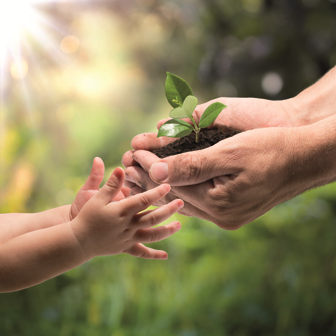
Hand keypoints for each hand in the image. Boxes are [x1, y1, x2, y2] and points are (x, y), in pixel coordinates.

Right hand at [70, 167, 183, 259]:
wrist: (77, 241)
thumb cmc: (86, 216)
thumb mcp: (96, 198)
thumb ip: (111, 184)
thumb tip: (121, 168)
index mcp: (122, 211)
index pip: (144, 200)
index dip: (157, 193)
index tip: (169, 186)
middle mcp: (128, 226)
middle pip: (153, 218)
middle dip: (169, 210)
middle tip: (181, 203)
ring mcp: (128, 238)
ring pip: (152, 235)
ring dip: (167, 230)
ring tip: (179, 225)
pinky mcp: (126, 248)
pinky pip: (142, 253)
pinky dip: (154, 254)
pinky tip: (165, 256)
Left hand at [123, 124, 326, 229]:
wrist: (304, 158)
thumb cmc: (271, 149)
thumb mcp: (229, 154)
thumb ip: (191, 165)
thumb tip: (155, 172)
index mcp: (219, 205)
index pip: (173, 186)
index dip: (150, 167)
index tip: (131, 152)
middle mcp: (221, 216)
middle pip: (175, 196)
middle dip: (151, 176)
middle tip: (127, 162)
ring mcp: (227, 215)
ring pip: (185, 199)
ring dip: (163, 182)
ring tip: (139, 168)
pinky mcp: (232, 210)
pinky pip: (198, 200)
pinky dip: (182, 187)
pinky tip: (169, 179)